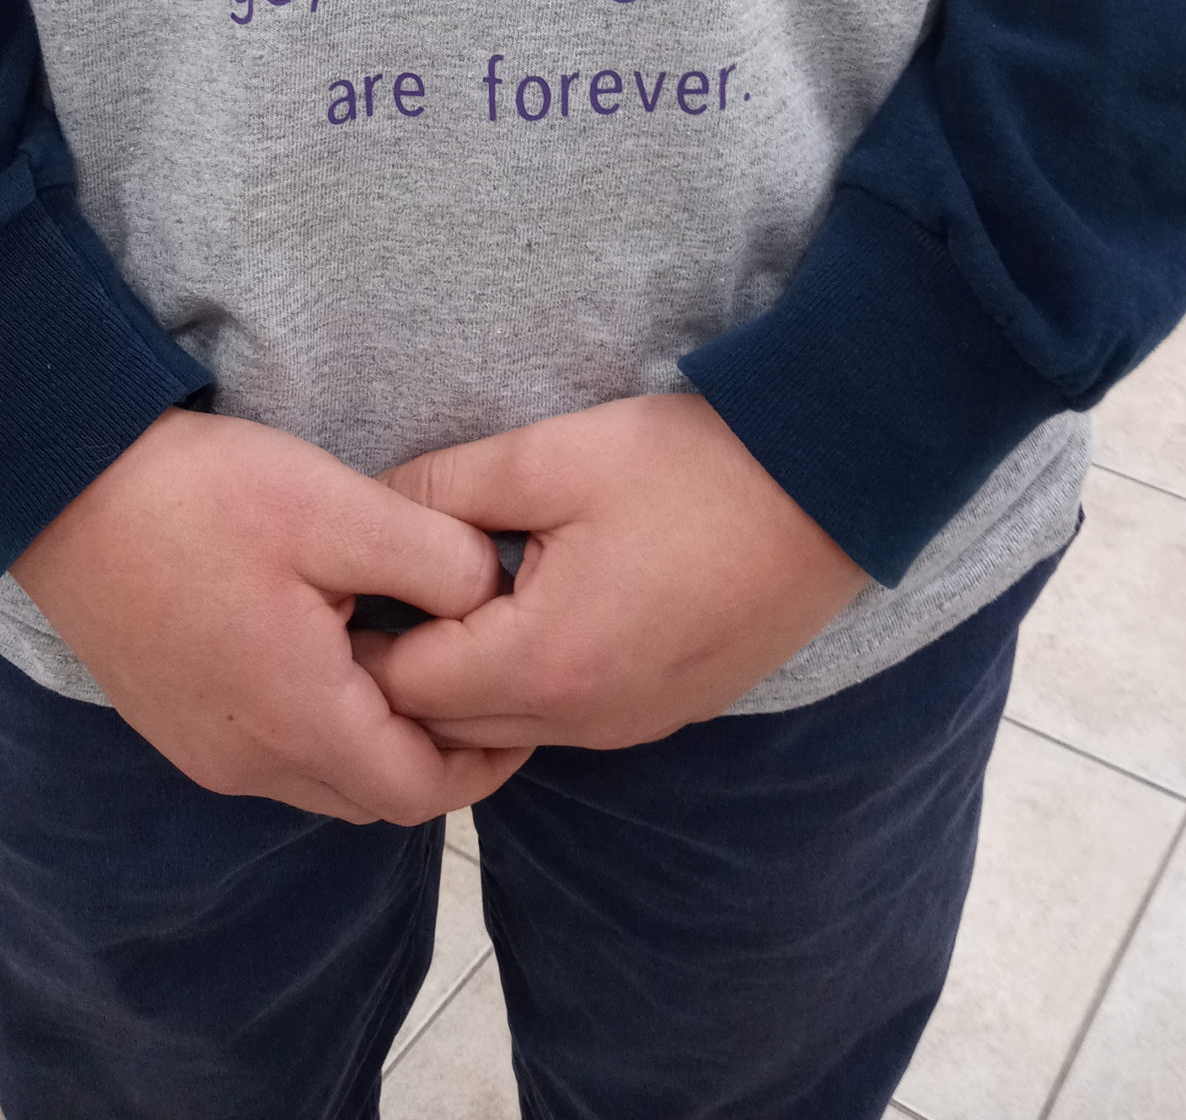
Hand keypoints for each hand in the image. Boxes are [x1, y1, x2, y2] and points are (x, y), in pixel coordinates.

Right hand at [11, 408, 531, 819]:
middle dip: (435, 756)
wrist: (68, 486)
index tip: (524, 712)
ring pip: (321, 779)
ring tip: (410, 660)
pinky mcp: (175, 721)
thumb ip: (436, 560)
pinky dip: (321, 727)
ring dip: (374, 740)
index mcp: (298, 720)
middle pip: (371, 796)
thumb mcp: (341, 509)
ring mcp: (204, 748)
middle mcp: (248, 760)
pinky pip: (271, 756)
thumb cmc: (205, 497)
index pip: (419, 792)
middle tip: (478, 684)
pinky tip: (333, 651)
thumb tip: (492, 595)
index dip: (485, 764)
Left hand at [355, 394, 866, 749]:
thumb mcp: (550, 457)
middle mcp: (583, 721)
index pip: (402, 688)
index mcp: (544, 663)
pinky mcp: (661, 713)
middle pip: (445, 726)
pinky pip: (561, 720)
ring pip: (503, 729)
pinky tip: (532, 604)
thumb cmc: (690, 467)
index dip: (367, 629)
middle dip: (406, 661)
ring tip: (460, 586)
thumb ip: (443, 489)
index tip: (357, 573)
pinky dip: (525, 679)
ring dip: (466, 673)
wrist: (827, 489)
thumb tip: (368, 511)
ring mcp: (628, 727)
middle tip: (394, 580)